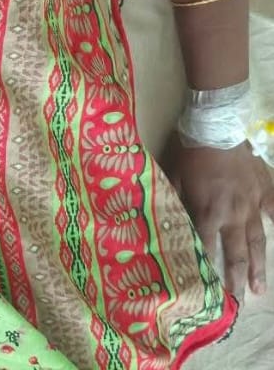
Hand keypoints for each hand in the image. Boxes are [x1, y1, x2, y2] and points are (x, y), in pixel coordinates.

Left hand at [162, 134, 273, 299]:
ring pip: (257, 241)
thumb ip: (173, 200)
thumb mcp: (174, 176)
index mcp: (208, 211)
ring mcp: (252, 204)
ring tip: (260, 288)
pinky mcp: (264, 190)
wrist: (217, 125)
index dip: (207, 270)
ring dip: (259, 266)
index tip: (208, 291)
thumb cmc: (191, 151)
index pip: (206, 248)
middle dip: (237, 279)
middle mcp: (232, 214)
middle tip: (240, 302)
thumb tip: (163, 219)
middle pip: (236, 253)